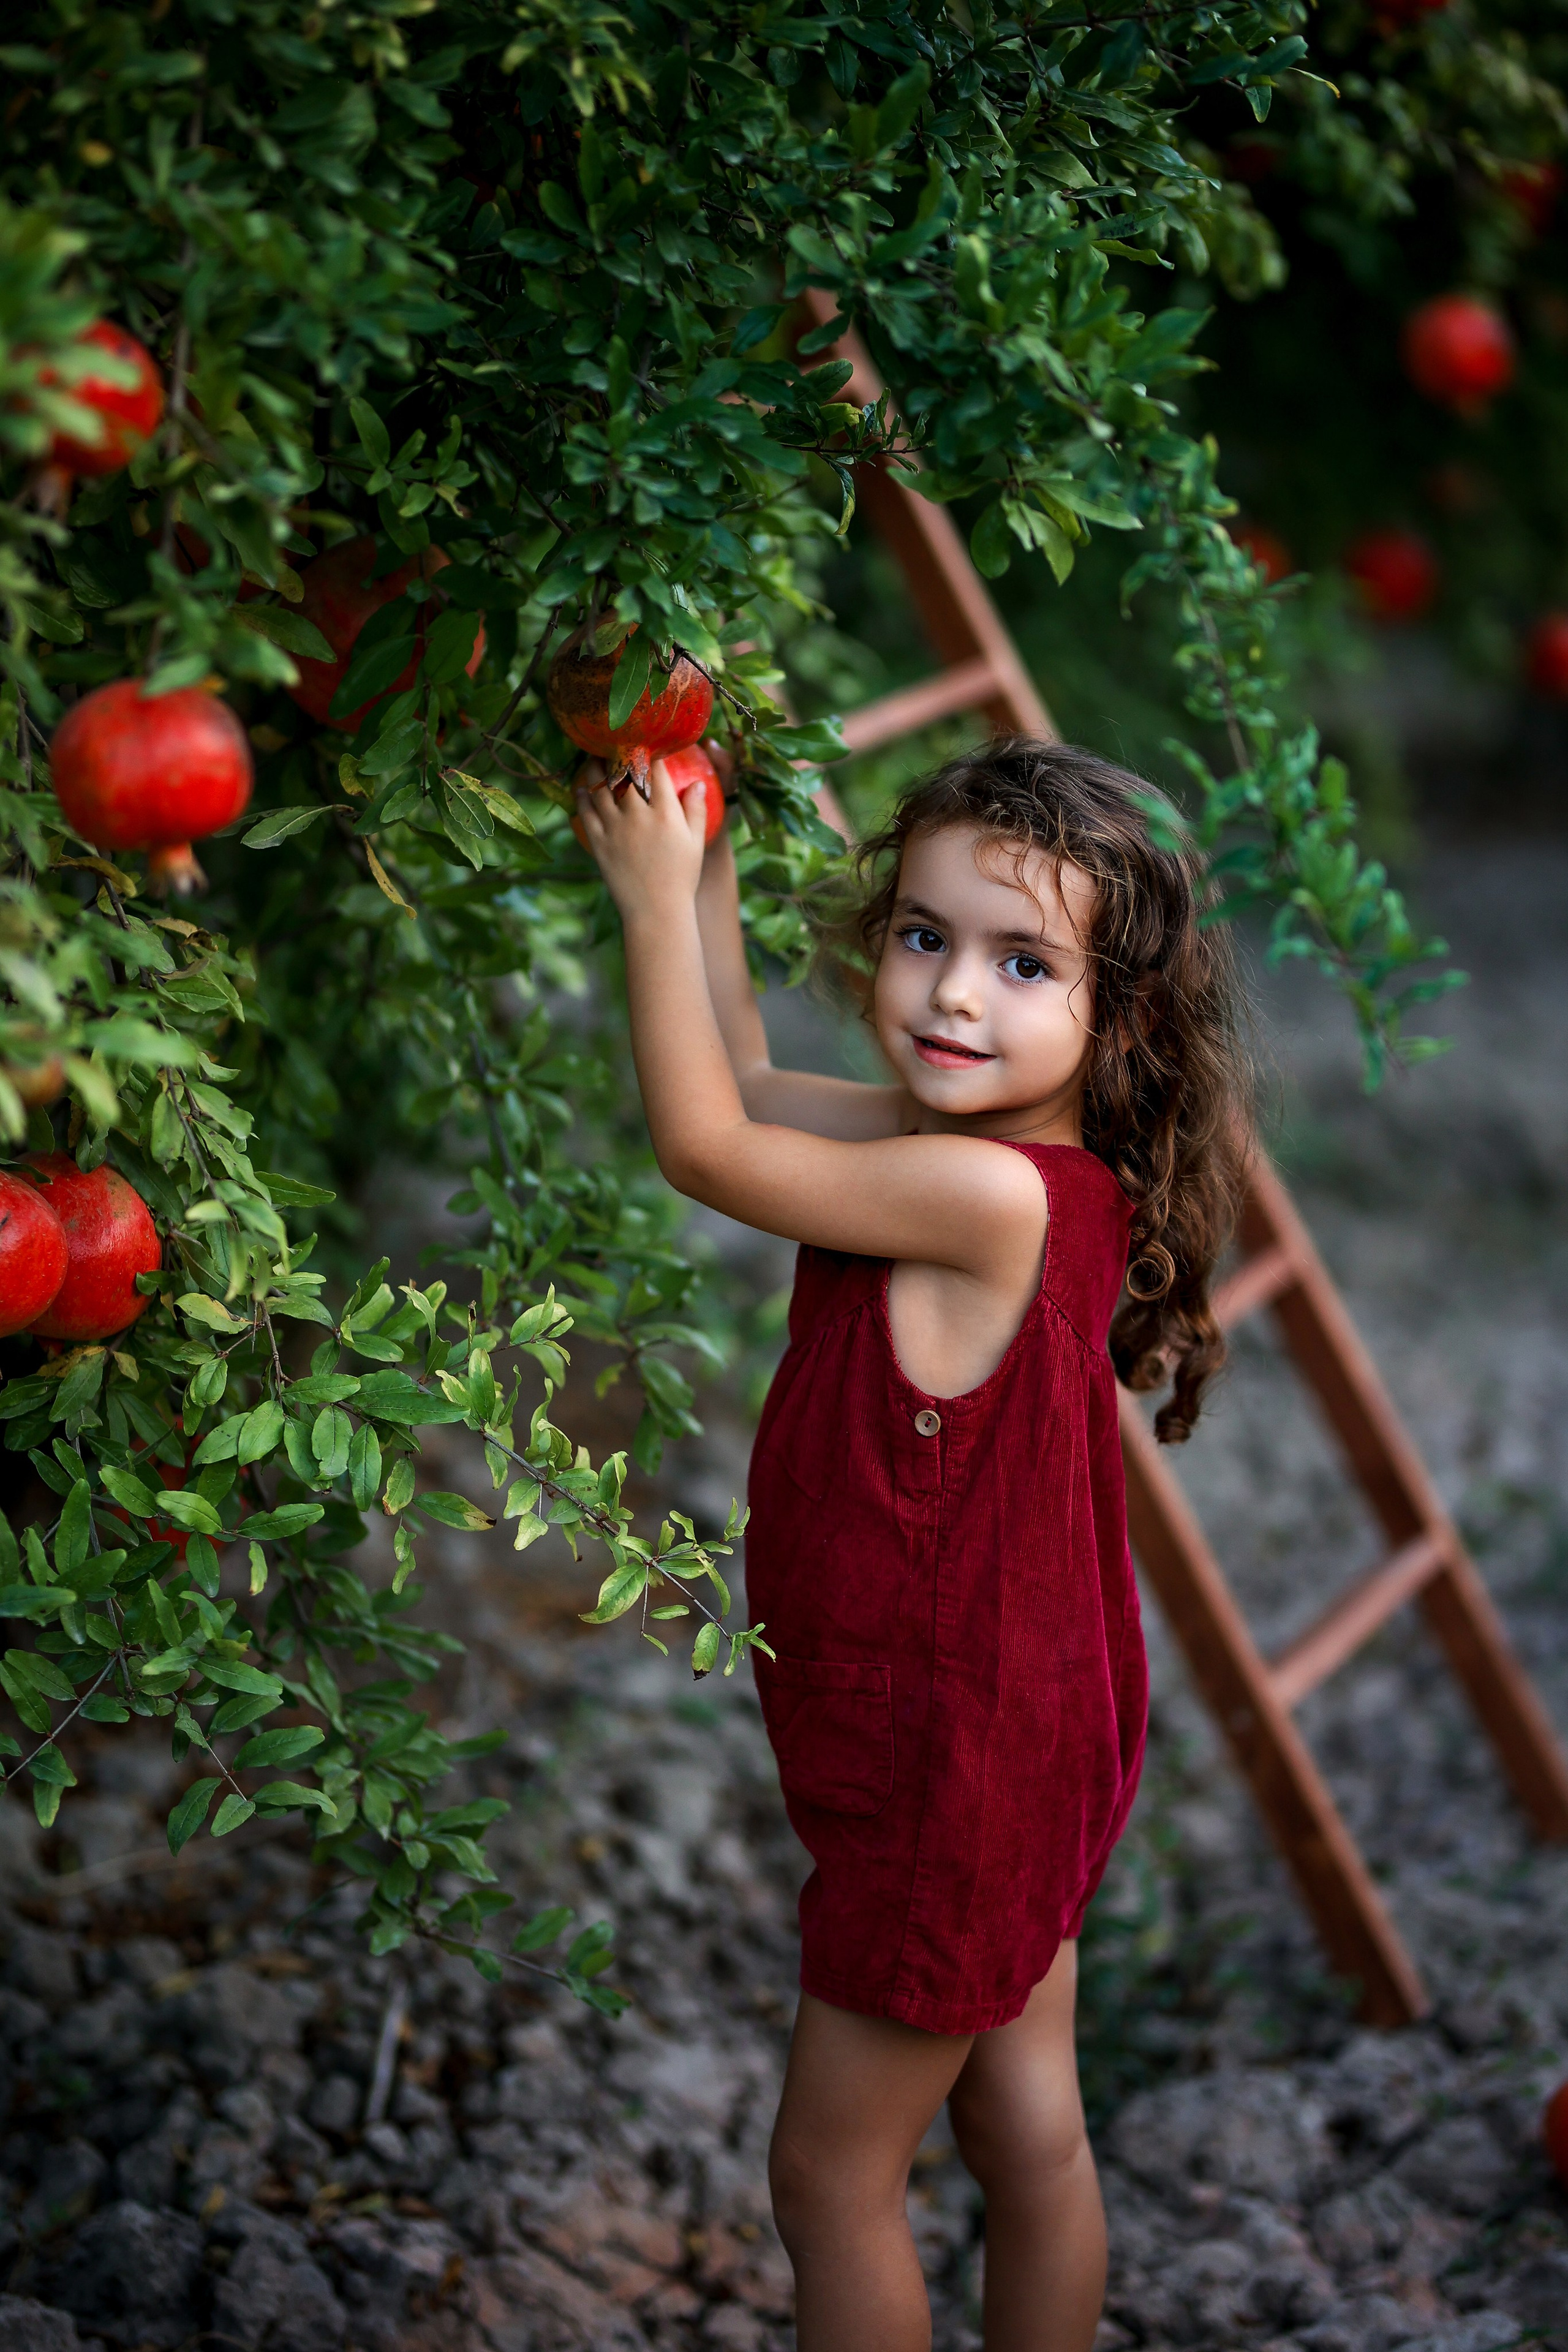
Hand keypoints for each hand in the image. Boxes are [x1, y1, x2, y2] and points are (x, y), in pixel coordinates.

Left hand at [574, 753, 709, 921]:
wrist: (656, 911)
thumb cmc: (681, 878)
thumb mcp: (696, 843)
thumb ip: (696, 810)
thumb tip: (699, 783)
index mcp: (666, 812)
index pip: (656, 771)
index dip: (650, 754)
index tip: (645, 745)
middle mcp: (639, 815)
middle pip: (624, 774)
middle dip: (619, 755)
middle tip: (613, 744)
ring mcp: (616, 828)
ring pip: (601, 788)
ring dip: (596, 770)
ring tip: (593, 759)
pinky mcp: (598, 842)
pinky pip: (585, 812)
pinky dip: (582, 797)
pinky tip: (581, 789)